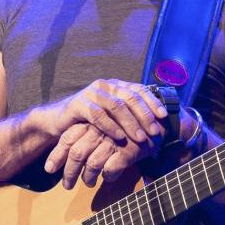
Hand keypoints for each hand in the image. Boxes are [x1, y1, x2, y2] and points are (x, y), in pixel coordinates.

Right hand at [40, 80, 166, 150]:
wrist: (60, 121)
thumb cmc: (91, 121)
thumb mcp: (113, 116)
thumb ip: (131, 115)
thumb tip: (158, 124)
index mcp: (116, 86)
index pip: (139, 90)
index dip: (152, 102)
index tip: (163, 117)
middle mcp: (105, 86)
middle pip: (130, 97)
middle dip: (145, 115)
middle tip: (154, 131)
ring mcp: (91, 93)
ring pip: (116, 106)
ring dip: (130, 123)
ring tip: (140, 138)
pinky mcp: (78, 104)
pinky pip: (97, 115)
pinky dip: (110, 127)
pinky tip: (119, 137)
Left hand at [45, 122, 149, 188]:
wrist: (158, 123)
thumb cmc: (127, 128)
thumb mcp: (104, 128)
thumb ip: (87, 138)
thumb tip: (67, 158)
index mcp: (92, 122)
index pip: (67, 138)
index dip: (56, 155)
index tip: (49, 169)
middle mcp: (101, 129)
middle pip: (76, 153)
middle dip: (69, 172)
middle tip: (67, 185)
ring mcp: (114, 140)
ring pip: (92, 164)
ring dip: (87, 178)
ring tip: (87, 183)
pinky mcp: (128, 151)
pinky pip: (110, 170)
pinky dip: (107, 177)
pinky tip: (108, 178)